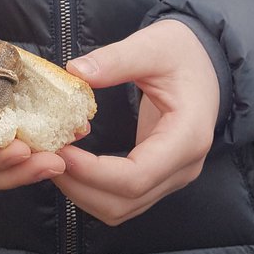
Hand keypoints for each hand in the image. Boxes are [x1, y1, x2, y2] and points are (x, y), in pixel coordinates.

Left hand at [54, 20, 219, 224]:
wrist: (207, 61)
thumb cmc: (183, 52)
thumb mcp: (153, 45)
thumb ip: (116, 59)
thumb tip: (75, 72)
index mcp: (187, 137)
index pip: (137, 176)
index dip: (93, 172)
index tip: (60, 151)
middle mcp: (184, 166)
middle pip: (125, 201)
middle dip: (79, 185)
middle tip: (46, 155)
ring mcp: (173, 176)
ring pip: (121, 207)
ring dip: (82, 191)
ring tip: (54, 159)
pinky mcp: (159, 175)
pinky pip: (123, 198)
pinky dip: (93, 188)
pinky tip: (72, 162)